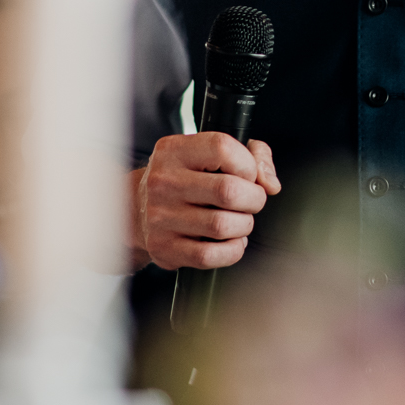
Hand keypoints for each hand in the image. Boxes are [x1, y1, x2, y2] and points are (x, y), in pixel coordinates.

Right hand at [128, 133, 280, 270]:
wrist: (134, 209)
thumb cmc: (184, 178)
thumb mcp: (208, 154)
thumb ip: (252, 155)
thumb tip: (271, 184)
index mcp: (174, 151)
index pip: (222, 149)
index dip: (248, 164)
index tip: (248, 174)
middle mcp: (163, 182)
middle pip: (228, 191)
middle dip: (253, 199)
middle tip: (251, 201)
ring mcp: (160, 217)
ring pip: (222, 226)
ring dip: (244, 225)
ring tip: (240, 220)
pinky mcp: (164, 248)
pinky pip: (209, 256)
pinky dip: (232, 251)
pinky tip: (231, 241)